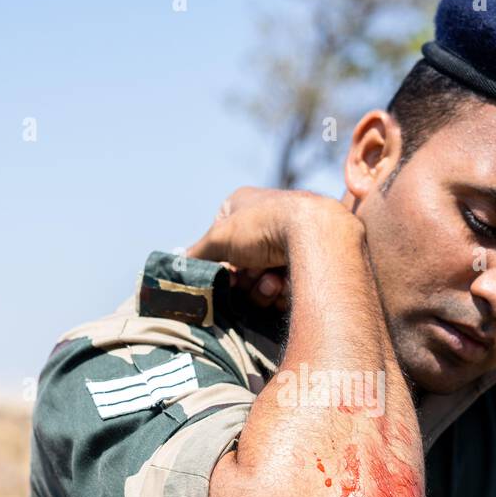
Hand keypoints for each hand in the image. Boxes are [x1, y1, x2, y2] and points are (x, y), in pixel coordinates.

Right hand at [185, 187, 347, 311]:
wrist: (318, 235)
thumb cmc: (264, 226)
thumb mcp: (220, 236)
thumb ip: (198, 253)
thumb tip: (177, 267)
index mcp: (246, 205)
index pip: (221, 241)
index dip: (221, 261)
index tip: (225, 273)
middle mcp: (268, 222)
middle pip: (242, 266)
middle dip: (244, 278)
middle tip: (248, 278)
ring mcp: (290, 244)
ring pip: (262, 281)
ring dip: (261, 287)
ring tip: (272, 281)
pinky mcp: (308, 266)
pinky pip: (284, 289)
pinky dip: (281, 291)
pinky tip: (286, 283)